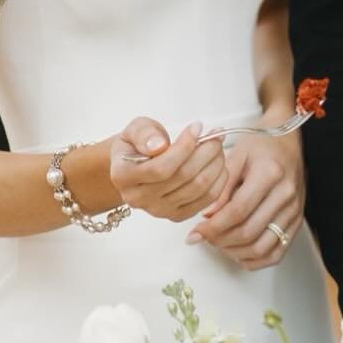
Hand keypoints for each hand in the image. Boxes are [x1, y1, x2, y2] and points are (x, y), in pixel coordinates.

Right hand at [110, 118, 228, 222]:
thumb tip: (159, 145)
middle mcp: (138, 198)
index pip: (161, 167)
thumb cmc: (138, 145)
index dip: (184, 146)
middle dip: (206, 152)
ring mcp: (158, 210)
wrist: (136, 166)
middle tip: (215, 135)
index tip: (197, 127)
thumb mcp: (135, 130)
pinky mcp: (176, 215)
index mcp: (123, 176)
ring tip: (217, 146)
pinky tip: (218, 164)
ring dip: (215, 164)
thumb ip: (144, 133)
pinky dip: (218, 180)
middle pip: (183, 177)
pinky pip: (205, 200)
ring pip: (197, 188)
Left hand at [188, 129, 304, 268]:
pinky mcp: (297, 221)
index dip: (213, 227)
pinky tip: (239, 252)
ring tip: (219, 243)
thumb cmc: (261, 145)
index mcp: (270, 174)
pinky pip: (277, 252)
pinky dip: (256, 259)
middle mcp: (286, 194)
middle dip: (220, 240)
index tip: (196, 233)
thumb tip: (208, 217)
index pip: (238, 211)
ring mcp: (294, 210)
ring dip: (236, 252)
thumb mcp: (235, 157)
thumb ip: (221, 188)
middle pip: (249, 232)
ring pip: (262, 247)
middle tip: (204, 237)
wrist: (288, 141)